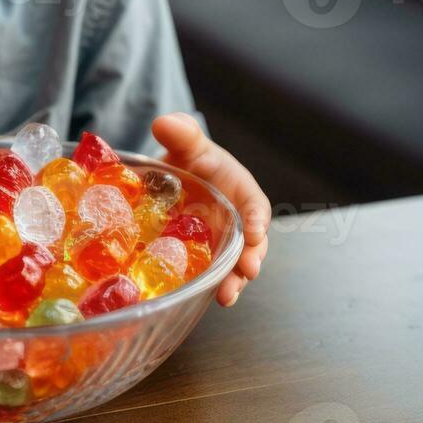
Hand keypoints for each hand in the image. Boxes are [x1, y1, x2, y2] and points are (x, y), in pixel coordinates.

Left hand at [152, 112, 270, 306]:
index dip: (257, 218)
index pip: (255, 204)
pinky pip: (211, 273)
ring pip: (234, 264)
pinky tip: (205, 299)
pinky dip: (211, 287)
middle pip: (252, 242)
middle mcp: (235, 220)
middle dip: (251, 258)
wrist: (171, 176)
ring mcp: (220, 241)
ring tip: (227, 296)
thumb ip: (181, 132)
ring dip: (234, 281)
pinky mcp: (204, 257)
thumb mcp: (186, 142)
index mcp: (239, 190)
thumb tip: (165, 123)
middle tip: (248, 272)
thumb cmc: (187, 157)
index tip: (255, 230)